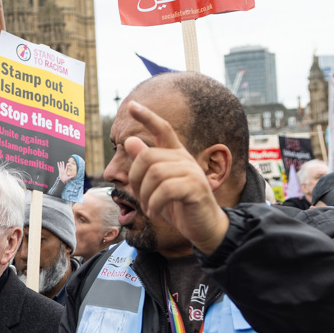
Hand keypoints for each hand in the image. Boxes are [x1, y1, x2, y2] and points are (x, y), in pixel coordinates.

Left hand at [121, 101, 230, 252]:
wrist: (204, 227)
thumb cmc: (178, 206)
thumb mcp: (155, 186)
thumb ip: (144, 165)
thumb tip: (130, 141)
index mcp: (175, 155)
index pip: (162, 129)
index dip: (147, 117)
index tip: (132, 106)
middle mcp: (184, 159)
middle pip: (147, 156)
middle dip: (135, 179)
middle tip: (139, 198)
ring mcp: (191, 172)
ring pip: (154, 174)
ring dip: (145, 195)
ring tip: (149, 208)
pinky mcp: (195, 187)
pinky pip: (165, 190)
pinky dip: (154, 204)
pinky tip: (154, 212)